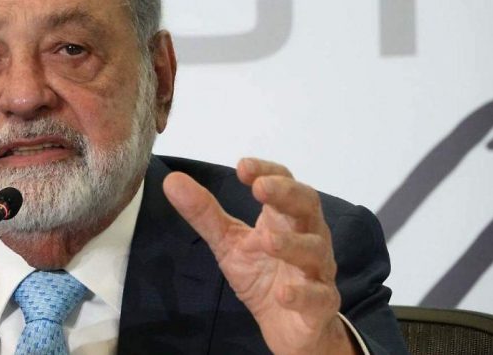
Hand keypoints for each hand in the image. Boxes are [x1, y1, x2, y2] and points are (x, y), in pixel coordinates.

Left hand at [164, 158, 356, 354]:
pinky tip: (284, 293)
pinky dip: (302, 294)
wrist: (287, 325)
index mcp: (283, 217)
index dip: (267, 171)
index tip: (243, 167)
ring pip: (314, 250)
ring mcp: (316, 270)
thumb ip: (204, 213)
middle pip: (307, 206)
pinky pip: (318, 296)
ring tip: (267, 240)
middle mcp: (306, 235)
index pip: (284, 183)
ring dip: (292, 244)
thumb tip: (172, 181)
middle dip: (286, 194)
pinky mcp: (320, 304)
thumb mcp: (228, 242)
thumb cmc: (262, 274)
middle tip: (261, 188)